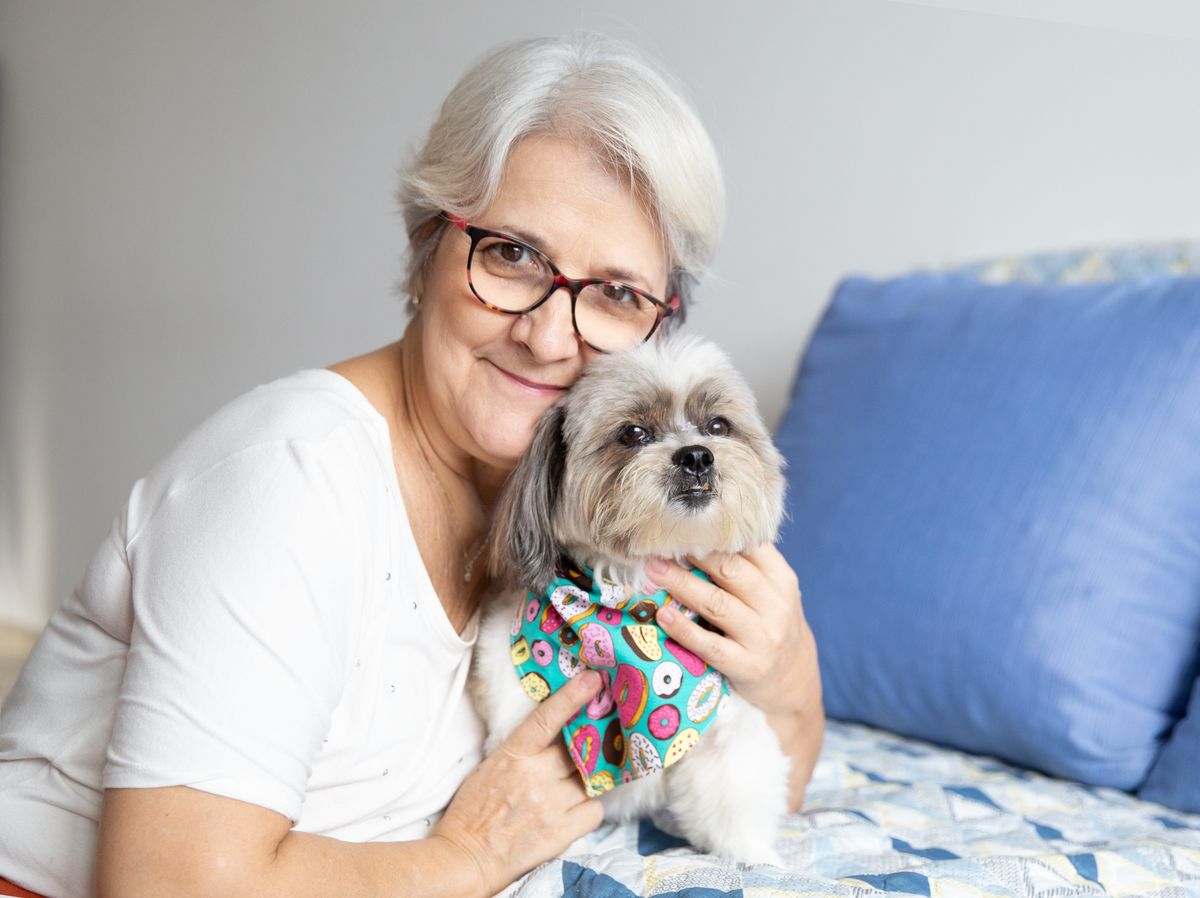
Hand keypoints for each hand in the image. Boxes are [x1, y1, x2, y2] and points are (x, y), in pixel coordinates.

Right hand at [431, 669, 605, 895]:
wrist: (465, 857)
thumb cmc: (474, 811)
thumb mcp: (492, 767)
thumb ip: (522, 751)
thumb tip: (553, 735)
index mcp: (513, 755)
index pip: (547, 717)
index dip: (572, 695)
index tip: (593, 679)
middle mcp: (535, 775)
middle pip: (577, 749)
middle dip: (584, 747)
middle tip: (592, 742)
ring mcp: (550, 803)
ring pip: (589, 779)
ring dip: (586, 780)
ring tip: (573, 786)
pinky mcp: (561, 831)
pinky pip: (594, 810)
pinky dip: (589, 808)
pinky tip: (576, 810)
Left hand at [648, 545, 823, 809]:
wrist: (794, 682)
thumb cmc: (770, 625)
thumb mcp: (773, 593)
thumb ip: (746, 565)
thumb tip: (695, 530)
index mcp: (782, 579)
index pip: (749, 545)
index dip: (714, 532)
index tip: (681, 520)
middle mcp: (776, 605)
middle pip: (730, 570)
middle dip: (691, 553)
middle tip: (658, 541)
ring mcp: (763, 637)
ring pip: (717, 604)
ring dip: (681, 584)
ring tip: (653, 571)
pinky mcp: (747, 666)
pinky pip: (710, 645)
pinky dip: (684, 629)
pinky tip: (662, 615)